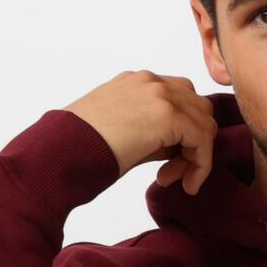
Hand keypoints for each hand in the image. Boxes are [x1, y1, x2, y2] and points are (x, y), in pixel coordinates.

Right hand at [64, 71, 217, 194]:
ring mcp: (159, 94)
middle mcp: (151, 81)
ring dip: (197, 157)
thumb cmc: (82, 148)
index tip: (166, 167)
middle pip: (198, 108)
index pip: (181, 99)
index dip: (183, 134)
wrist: (62, 150)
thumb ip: (153, 133)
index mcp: (138, 82)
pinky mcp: (166, 114)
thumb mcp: (123, 133)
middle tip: (171, 175)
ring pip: (205, 122)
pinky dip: (201, 164)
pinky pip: (203, 138)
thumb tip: (181, 149)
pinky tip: (185, 184)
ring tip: (173, 181)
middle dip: (193, 145)